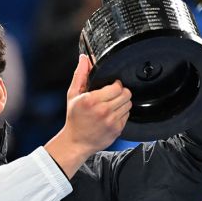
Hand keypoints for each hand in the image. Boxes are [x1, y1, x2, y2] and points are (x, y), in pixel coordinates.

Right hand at [44, 55, 131, 176]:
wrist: (76, 142)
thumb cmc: (74, 118)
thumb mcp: (73, 95)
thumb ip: (80, 75)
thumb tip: (84, 59)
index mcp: (92, 100)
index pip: (117, 86)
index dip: (116, 84)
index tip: (111, 85)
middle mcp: (103, 110)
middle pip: (126, 94)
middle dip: (121, 92)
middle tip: (114, 94)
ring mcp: (111, 121)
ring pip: (128, 104)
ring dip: (122, 102)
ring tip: (113, 104)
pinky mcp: (117, 129)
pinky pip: (127, 115)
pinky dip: (122, 113)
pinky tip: (112, 114)